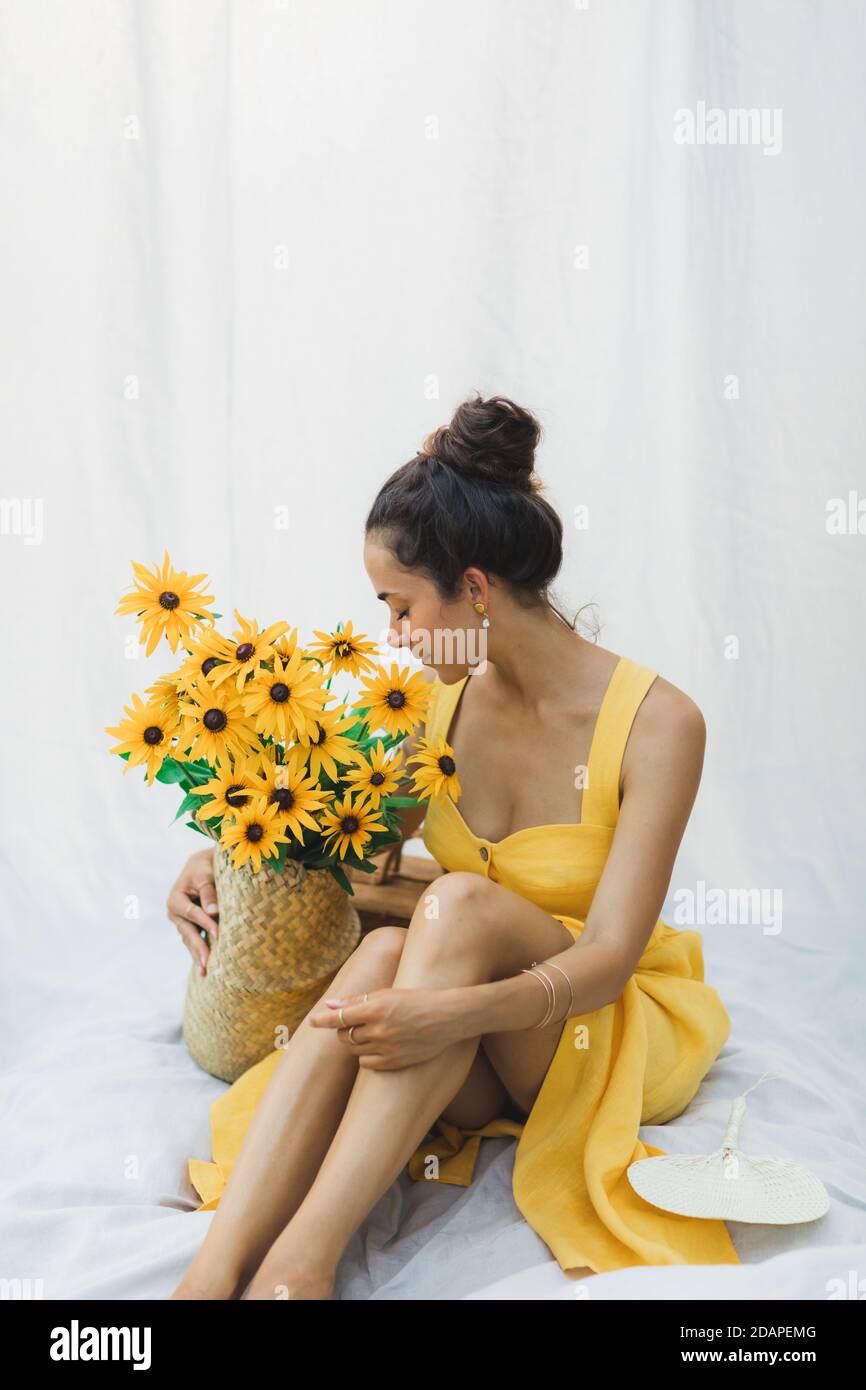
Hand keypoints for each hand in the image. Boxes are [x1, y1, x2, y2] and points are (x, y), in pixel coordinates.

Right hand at [167, 848, 218, 974]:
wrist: (204, 864)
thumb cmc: (205, 866)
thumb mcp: (206, 874)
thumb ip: (209, 892)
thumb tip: (214, 912)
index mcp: (176, 899)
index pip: (193, 913)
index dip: (206, 923)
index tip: (219, 934)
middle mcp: (175, 913)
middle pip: (188, 933)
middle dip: (198, 949)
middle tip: (207, 964)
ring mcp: (182, 922)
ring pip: (191, 940)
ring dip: (198, 955)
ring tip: (205, 972)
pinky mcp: (191, 926)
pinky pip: (195, 940)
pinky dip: (201, 951)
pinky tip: (206, 966)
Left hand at [306, 987, 465, 1069]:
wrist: (446, 1018)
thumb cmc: (415, 1000)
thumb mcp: (387, 994)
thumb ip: (356, 1001)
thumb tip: (330, 1005)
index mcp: (375, 1009)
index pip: (338, 1017)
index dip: (321, 1020)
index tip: (311, 1021)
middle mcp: (378, 1030)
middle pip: (344, 1036)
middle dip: (343, 1030)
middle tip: (354, 1024)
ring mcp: (386, 1049)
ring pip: (354, 1051)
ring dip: (355, 1043)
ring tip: (370, 1034)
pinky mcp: (394, 1063)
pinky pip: (367, 1064)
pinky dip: (367, 1056)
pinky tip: (378, 1047)